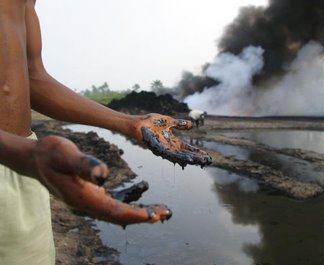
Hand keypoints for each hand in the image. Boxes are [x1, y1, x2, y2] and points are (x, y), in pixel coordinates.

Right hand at [32, 135, 171, 225]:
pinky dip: (128, 207)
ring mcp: (87, 201)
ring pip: (116, 213)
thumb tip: (103, 174)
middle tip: (164, 213)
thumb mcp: (65, 154)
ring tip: (159, 211)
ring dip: (138, 213)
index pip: (112, 211)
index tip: (153, 215)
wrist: (35, 158)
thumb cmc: (50, 154)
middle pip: (117, 216)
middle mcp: (86, 204)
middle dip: (142, 216)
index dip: (134, 214)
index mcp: (82, 197)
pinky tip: (140, 205)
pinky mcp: (89, 196)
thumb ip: (84, 164)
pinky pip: (112, 206)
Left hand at [132, 113, 211, 167]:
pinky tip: (187, 159)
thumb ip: (179, 124)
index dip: (196, 151)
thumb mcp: (169, 122)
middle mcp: (169, 147)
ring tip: (200, 161)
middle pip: (185, 154)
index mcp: (172, 141)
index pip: (187, 148)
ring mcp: (164, 149)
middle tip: (207, 161)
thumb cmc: (150, 122)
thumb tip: (190, 125)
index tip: (206, 155)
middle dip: (196, 157)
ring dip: (190, 159)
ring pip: (180, 156)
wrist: (138, 123)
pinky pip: (170, 154)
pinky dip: (179, 157)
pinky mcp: (159, 149)